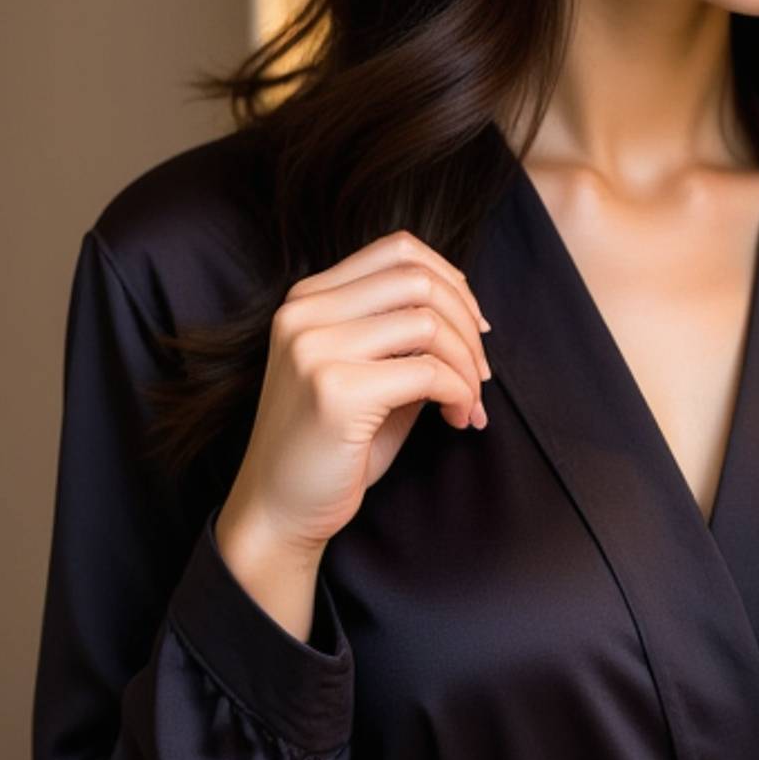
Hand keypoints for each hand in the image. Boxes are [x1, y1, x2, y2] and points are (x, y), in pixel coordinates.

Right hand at [221, 230, 493, 563]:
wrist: (277, 510)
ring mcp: (315, 349)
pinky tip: (458, 419)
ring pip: (429, 322)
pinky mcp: (335, 391)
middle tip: (480, 373)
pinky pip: (429, 373)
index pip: (399, 249)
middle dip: (468, 325)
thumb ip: (401, 336)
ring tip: (469, 401)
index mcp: (308, 299)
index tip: (474, 326)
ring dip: (468, 365)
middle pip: (419, 278)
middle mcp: (305, 313)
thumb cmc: (330, 447)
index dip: (452, 281)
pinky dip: (460, 394)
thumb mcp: (363, 374)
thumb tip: (469, 317)